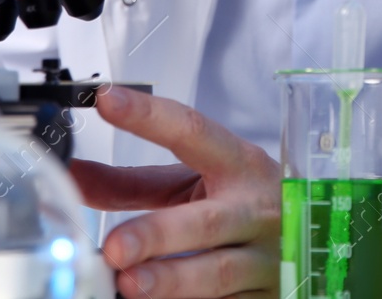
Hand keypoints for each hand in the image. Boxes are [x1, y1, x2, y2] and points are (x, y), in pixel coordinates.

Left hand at [72, 86, 280, 297]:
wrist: (309, 239)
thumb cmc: (242, 203)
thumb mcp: (191, 184)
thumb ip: (131, 184)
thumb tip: (71, 176)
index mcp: (238, 164)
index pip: (192, 132)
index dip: (149, 117)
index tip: (108, 101)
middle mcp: (254, 208)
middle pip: (206, 221)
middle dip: (159, 233)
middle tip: (114, 246)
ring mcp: (265, 258)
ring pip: (218, 272)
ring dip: (172, 279)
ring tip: (129, 284)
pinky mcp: (267, 296)